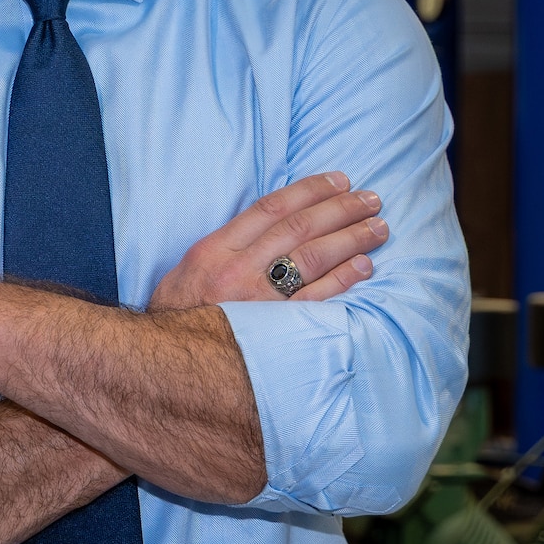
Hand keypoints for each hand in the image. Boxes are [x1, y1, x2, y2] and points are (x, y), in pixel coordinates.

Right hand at [149, 171, 385, 311]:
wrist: (166, 362)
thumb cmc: (179, 314)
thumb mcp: (190, 270)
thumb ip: (226, 247)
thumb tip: (268, 227)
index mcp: (215, 249)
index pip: (270, 208)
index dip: (308, 190)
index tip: (338, 180)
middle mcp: (238, 268)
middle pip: (298, 227)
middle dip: (340, 209)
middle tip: (371, 199)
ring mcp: (258, 298)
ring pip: (313, 257)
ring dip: (350, 238)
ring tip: (378, 227)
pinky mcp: (275, 327)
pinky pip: (317, 298)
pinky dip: (343, 279)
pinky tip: (364, 266)